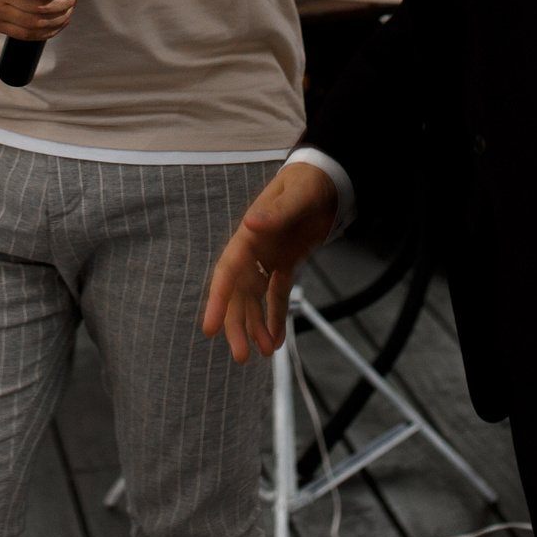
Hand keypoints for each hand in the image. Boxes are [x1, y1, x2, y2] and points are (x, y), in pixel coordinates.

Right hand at [200, 161, 339, 362]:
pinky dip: (276, 317)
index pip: (227, 273)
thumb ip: (277, 212)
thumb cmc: (308, 182)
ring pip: (256, 300)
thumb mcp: (297, 195)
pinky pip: (277, 296)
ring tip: (265, 354)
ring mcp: (269, 259)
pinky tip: (276, 341)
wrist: (327, 179)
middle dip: (237, 325)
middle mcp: (254, 251)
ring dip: (257, 326)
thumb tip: (251, 223)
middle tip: (241, 357)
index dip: (218, 301)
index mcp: (249, 236)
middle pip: (239, 295)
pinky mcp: (286, 265)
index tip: (209, 328)